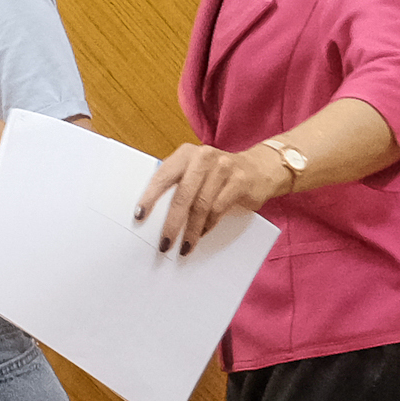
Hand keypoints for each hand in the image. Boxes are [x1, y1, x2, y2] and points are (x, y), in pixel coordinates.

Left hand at [135, 140, 287, 255]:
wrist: (260, 167)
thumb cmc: (219, 175)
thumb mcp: (196, 172)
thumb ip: (178, 185)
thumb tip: (152, 217)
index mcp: (186, 154)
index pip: (163, 175)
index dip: (150, 197)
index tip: (139, 216)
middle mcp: (204, 156)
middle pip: (183, 194)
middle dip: (172, 223)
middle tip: (164, 244)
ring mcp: (224, 167)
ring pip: (202, 205)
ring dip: (191, 230)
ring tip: (185, 247)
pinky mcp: (240, 180)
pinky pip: (219, 208)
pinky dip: (208, 225)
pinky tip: (202, 234)